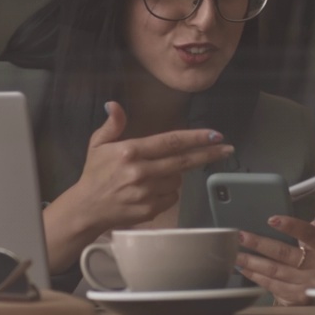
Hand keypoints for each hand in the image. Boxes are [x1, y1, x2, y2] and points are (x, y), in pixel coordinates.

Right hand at [70, 101, 234, 231]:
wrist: (86, 209)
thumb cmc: (94, 174)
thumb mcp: (98, 145)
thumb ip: (112, 125)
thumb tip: (114, 105)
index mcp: (131, 152)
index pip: (171, 141)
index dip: (196, 138)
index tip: (216, 135)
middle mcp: (141, 172)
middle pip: (184, 161)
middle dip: (208, 154)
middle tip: (227, 149)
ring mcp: (147, 192)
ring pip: (177, 180)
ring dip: (173, 175)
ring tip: (154, 175)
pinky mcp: (150, 210)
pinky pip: (171, 197)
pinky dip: (167, 192)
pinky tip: (151, 190)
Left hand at [235, 212, 314, 305]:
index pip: (309, 234)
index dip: (291, 227)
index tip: (272, 220)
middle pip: (285, 253)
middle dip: (260, 244)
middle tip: (241, 236)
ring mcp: (308, 284)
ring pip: (275, 270)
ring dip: (252, 261)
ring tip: (236, 254)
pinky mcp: (297, 296)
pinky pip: (272, 285)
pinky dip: (256, 276)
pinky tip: (244, 269)